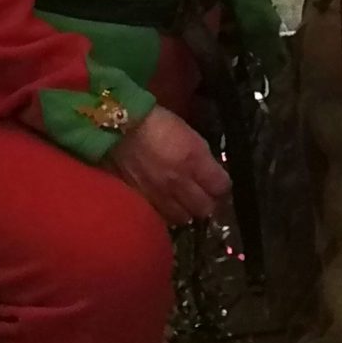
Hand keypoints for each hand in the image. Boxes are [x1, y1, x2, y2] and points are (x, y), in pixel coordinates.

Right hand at [106, 106, 231, 225]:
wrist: (119, 128)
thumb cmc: (157, 123)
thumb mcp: (189, 135)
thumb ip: (203, 158)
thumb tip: (212, 173)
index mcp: (194, 161)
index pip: (221, 187)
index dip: (222, 186)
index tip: (220, 184)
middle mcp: (179, 183)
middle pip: (205, 208)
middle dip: (208, 202)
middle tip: (205, 196)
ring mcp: (159, 196)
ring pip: (183, 218)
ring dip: (187, 211)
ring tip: (185, 203)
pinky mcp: (141, 202)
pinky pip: (161, 218)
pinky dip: (167, 214)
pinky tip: (167, 205)